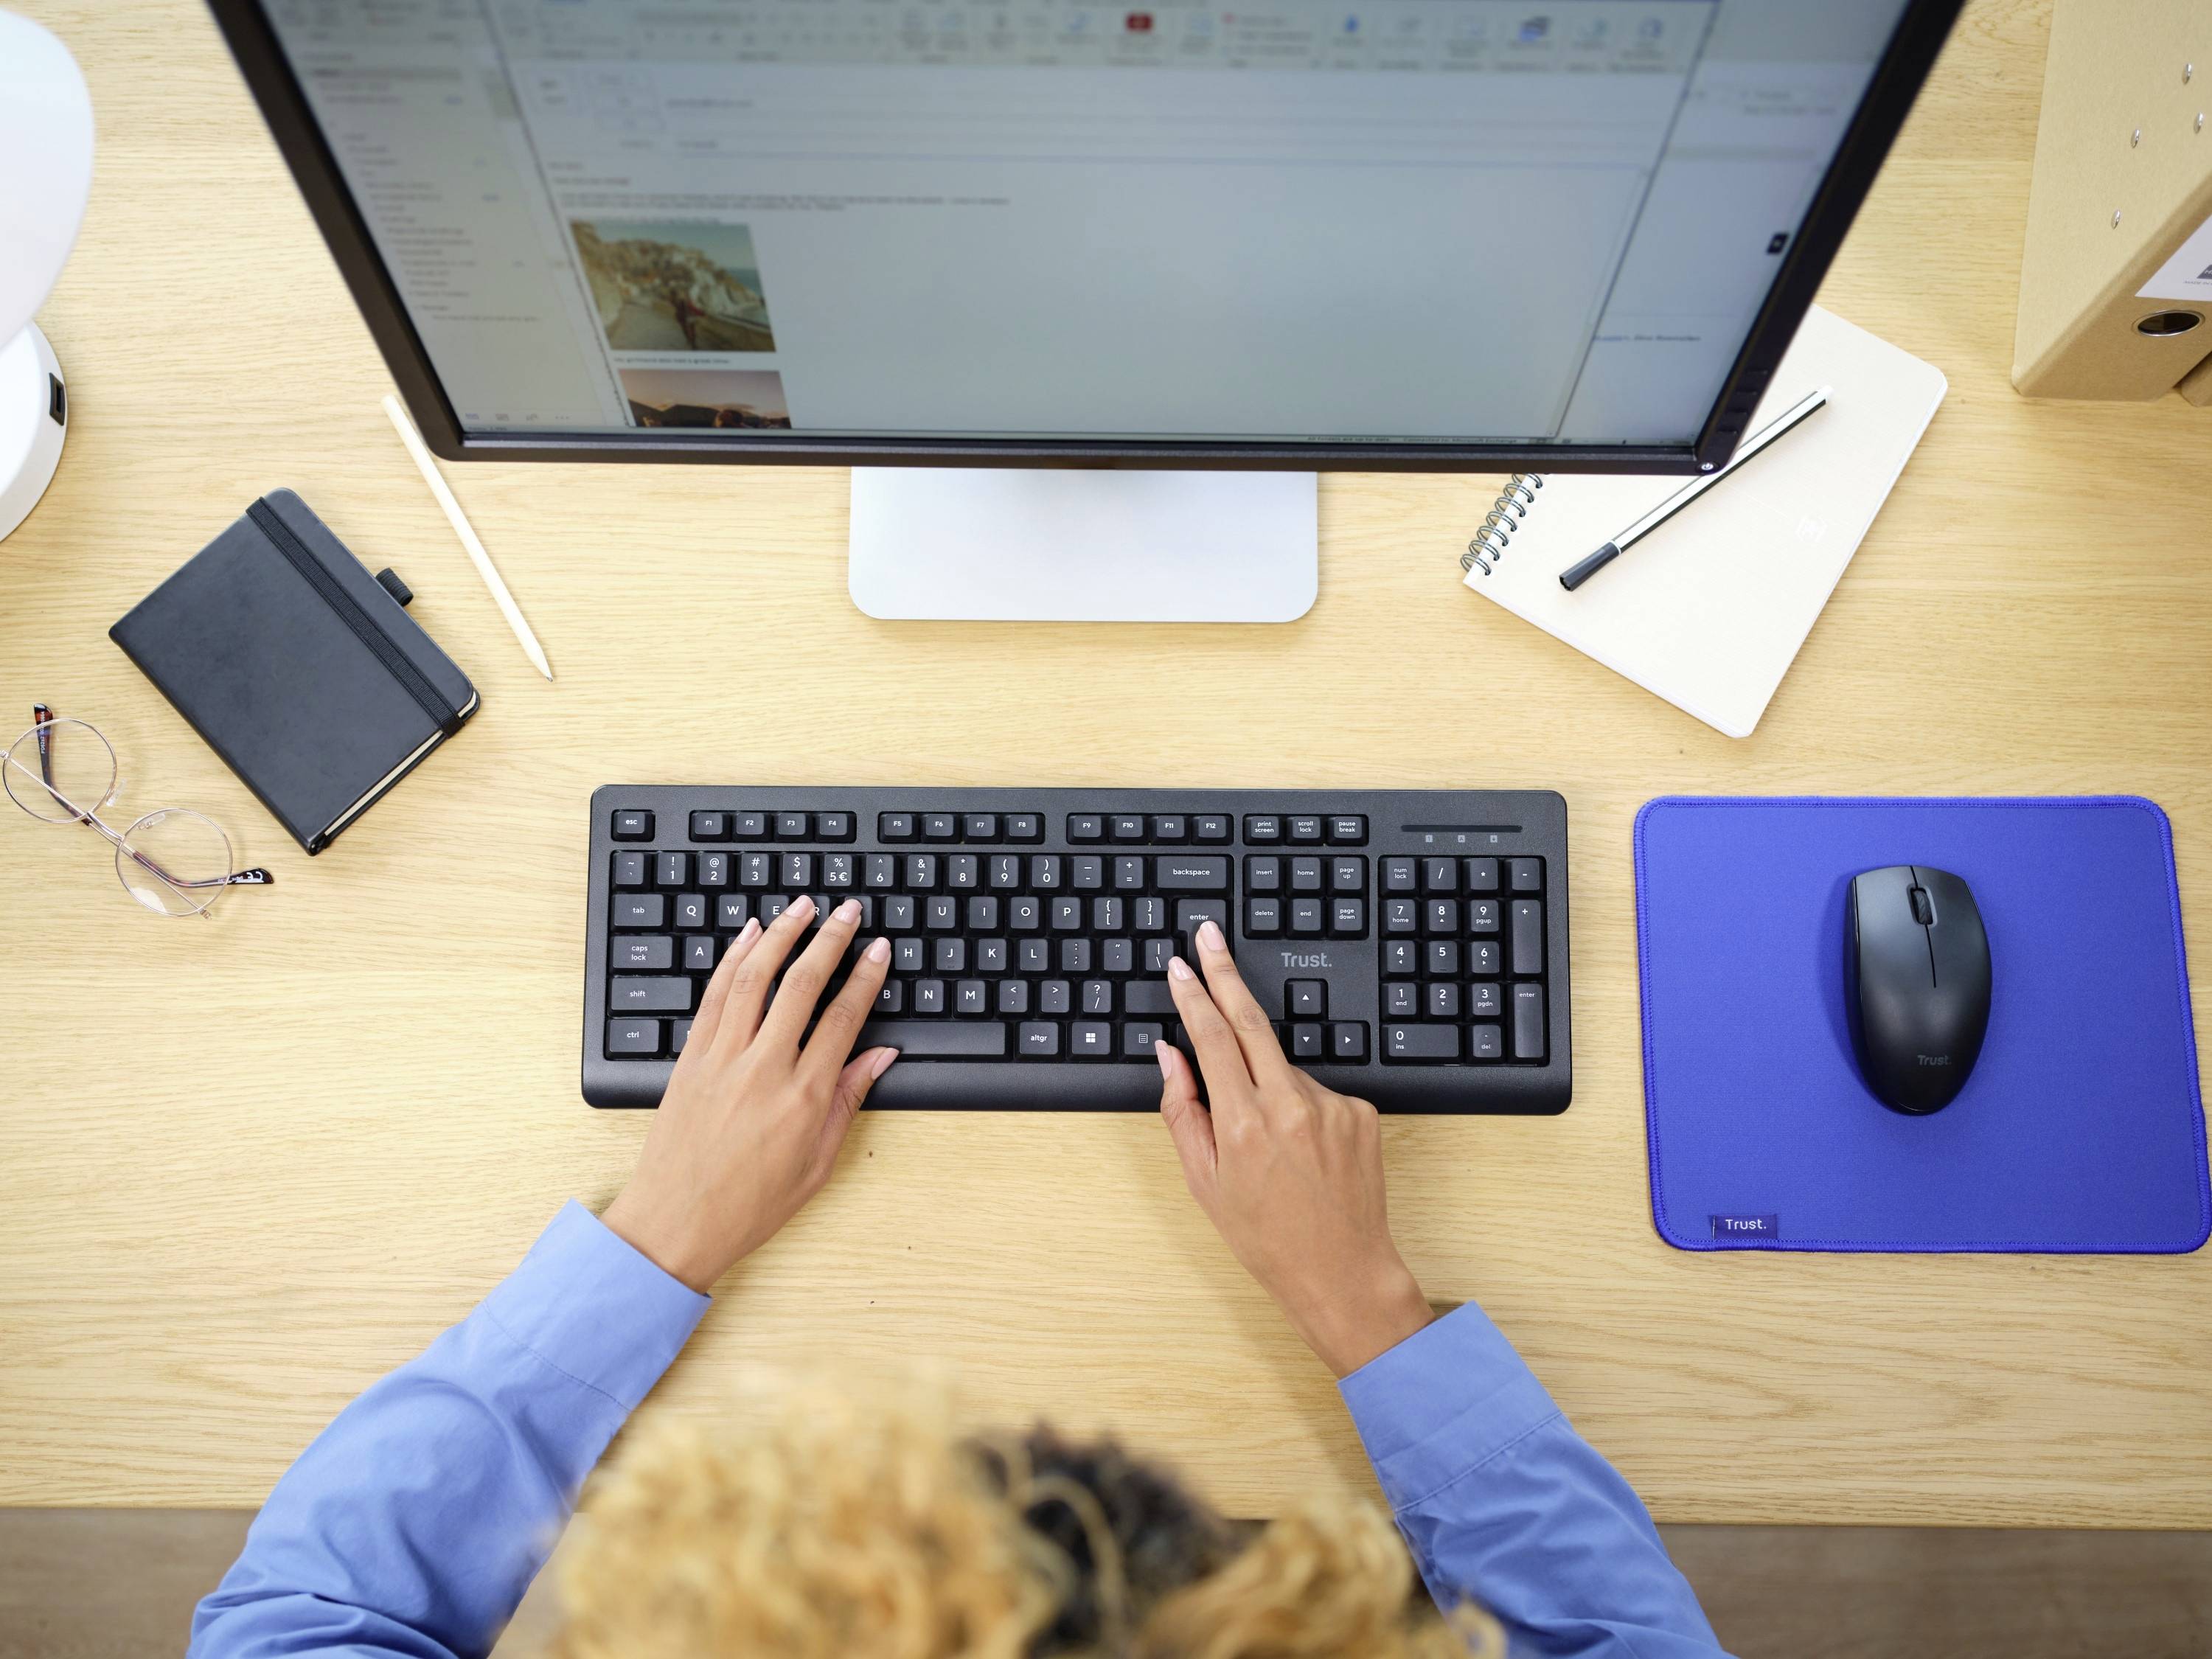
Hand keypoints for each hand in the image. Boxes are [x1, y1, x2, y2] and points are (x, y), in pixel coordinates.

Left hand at [601, 896, 897, 1292]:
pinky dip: (732, 958)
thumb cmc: (748, 1205)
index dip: (865, 977)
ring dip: (781, 935)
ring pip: (754, 978)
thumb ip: (849, 1101)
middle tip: (848, 911)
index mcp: (803, 1097)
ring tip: (802, 907)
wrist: (676, 1223)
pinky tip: (748, 935)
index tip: (878, 949)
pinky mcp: (690, 1058)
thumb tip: (880, 1056)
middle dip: (830, 940)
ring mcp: (722, 1059)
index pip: (843, 1018)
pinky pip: (714, 995)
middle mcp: (763, 1068)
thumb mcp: (817, 1163)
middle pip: (802, 985)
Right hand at [1157, 919, 1431, 1376]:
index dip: (1194, 994)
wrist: (1342, 1271)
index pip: (1211, 1038)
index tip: (1181, 965)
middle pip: (1251, 1020)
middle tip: (1209, 936)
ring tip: (1273, 1147)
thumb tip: (1171, 1055)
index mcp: (1243, 1125)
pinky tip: (1305, 1152)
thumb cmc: (1267, 1237)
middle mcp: (1290, 1106)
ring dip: (1267, 1085)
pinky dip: (1302, 1107)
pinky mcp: (1363, 1110)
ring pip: (1284, 1068)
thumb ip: (1183, 1110)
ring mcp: (1332, 1105)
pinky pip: (1318, 1090)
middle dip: (1226, 972)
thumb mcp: (1204, 1182)